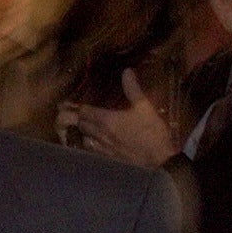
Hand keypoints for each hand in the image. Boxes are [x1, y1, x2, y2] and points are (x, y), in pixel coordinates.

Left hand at [63, 70, 177, 167]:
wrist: (159, 161)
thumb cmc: (152, 132)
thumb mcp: (145, 108)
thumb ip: (133, 89)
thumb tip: (127, 71)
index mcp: (107, 120)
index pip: (84, 112)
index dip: (78, 107)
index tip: (72, 103)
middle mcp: (100, 135)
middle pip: (81, 125)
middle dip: (76, 118)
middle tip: (72, 113)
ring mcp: (103, 149)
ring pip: (84, 139)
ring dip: (82, 132)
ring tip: (83, 126)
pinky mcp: (108, 159)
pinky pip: (92, 151)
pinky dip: (89, 144)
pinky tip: (94, 142)